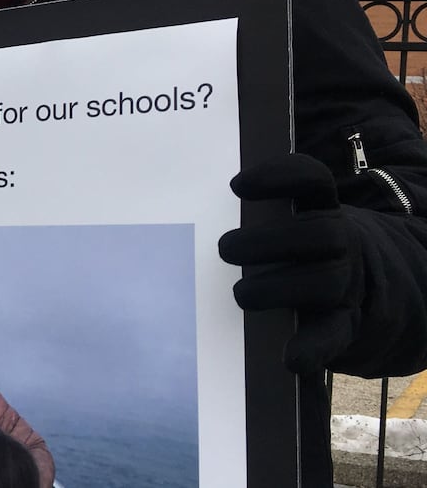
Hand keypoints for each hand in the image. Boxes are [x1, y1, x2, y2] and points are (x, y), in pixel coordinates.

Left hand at [219, 153, 361, 372]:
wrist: (350, 285)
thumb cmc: (290, 244)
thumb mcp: (280, 220)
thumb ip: (247, 211)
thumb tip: (185, 208)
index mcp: (320, 206)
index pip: (312, 178)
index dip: (279, 176)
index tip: (236, 185)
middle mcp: (340, 240)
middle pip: (320, 234)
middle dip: (268, 241)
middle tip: (224, 248)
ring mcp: (345, 281)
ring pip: (325, 281)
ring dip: (276, 289)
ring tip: (240, 294)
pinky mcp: (344, 321)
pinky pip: (333, 334)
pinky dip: (312, 347)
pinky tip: (290, 358)